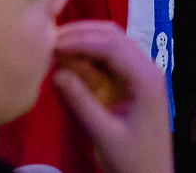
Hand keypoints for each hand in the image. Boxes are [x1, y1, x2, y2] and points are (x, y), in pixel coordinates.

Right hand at [52, 21, 173, 172]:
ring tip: (53, 47)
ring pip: (110, 44)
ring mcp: (140, 74)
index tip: (52, 43)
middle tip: (48, 39)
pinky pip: (108, 60)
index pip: (112, 45)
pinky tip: (67, 61)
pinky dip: (87, 57)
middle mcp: (147, 68)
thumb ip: (81, 102)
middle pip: (113, 36)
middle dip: (80, 34)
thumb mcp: (104, 134)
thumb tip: (56, 72)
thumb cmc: (132, 161)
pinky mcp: (131, 83)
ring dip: (83, 42)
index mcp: (146, 79)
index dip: (80, 40)